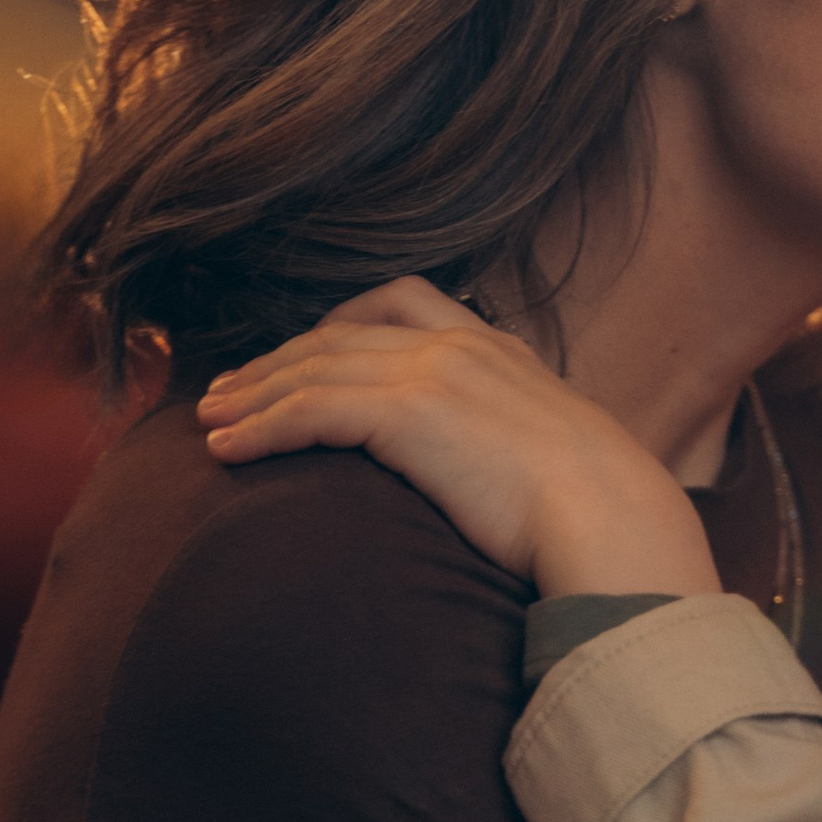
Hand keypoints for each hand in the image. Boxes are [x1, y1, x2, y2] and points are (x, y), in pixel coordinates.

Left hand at [196, 277, 720, 600]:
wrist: (612, 516)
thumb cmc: (597, 510)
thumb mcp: (558, 454)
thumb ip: (515, 445)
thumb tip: (501, 481)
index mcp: (497, 349)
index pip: (400, 304)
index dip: (336, 325)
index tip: (300, 355)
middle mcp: (460, 345)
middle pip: (339, 335)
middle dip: (275, 362)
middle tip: (227, 390)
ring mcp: (432, 372)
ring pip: (313, 367)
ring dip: (252, 393)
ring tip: (209, 419)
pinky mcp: (406, 412)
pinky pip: (310, 408)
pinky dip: (260, 425)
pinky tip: (225, 449)